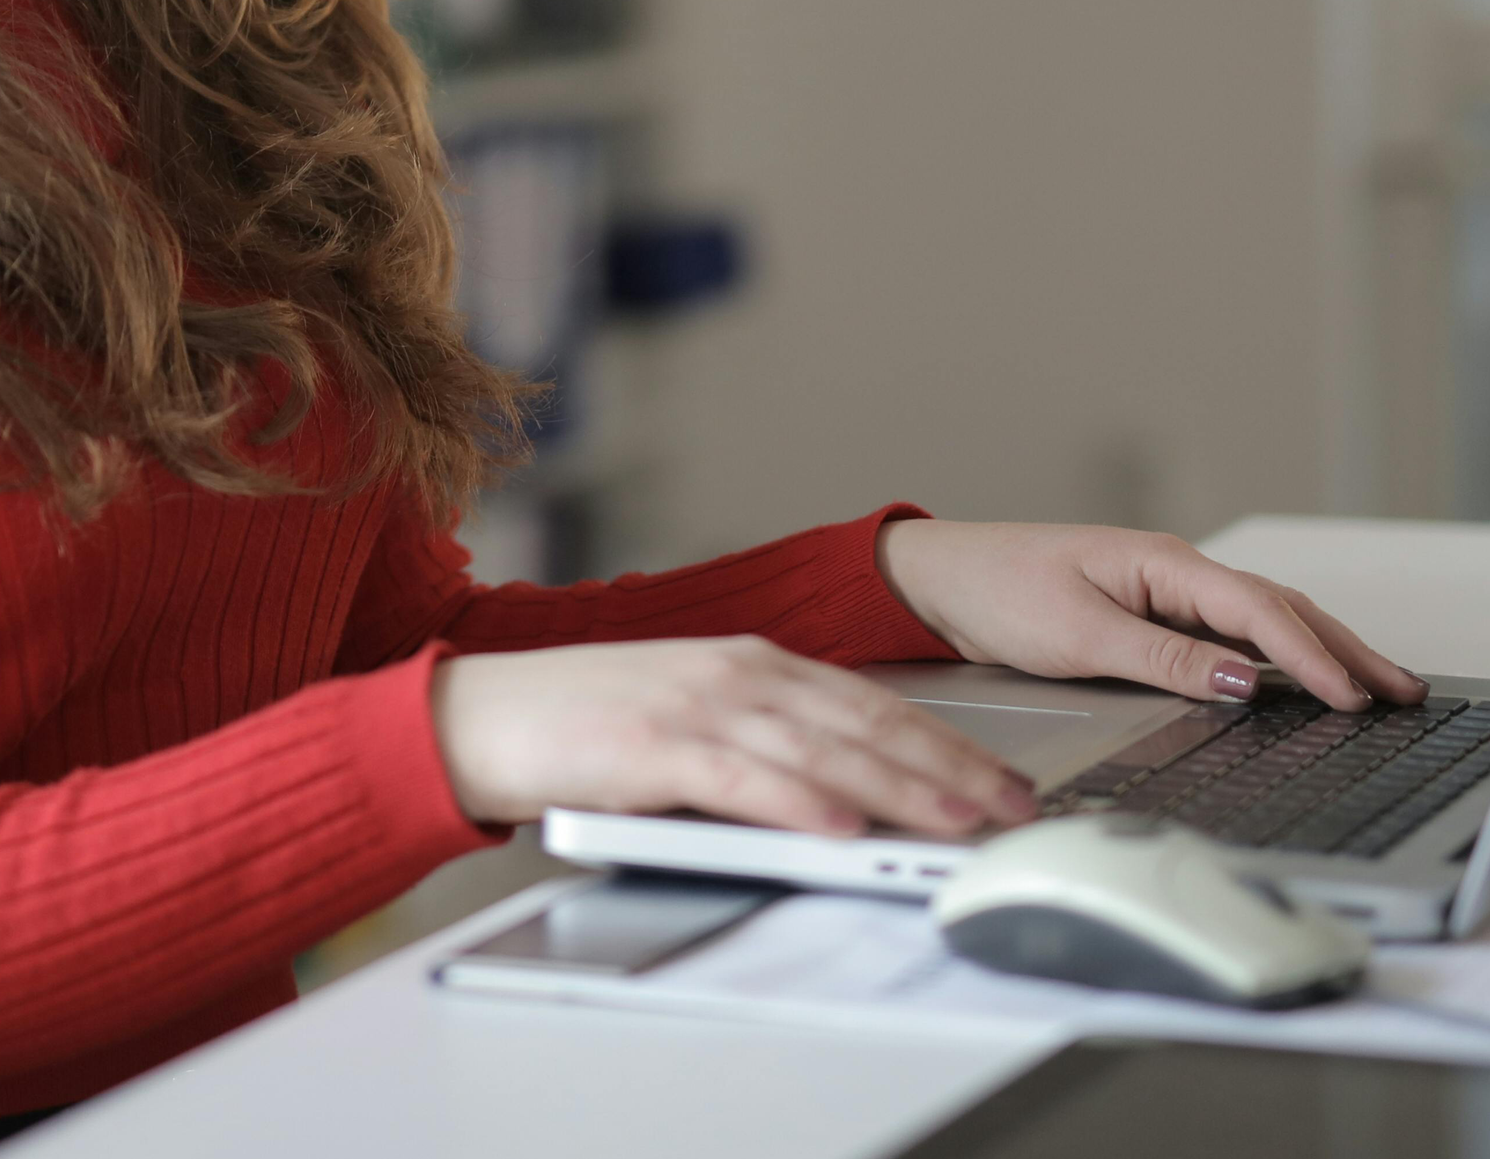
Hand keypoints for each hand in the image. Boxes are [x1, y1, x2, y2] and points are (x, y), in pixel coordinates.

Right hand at [428, 636, 1041, 835]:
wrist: (480, 714)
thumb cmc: (579, 725)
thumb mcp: (689, 720)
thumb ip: (762, 745)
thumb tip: (844, 797)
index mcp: (751, 662)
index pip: (872, 703)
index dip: (944, 742)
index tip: (997, 779)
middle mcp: (737, 672)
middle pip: (866, 723)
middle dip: (949, 768)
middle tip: (1009, 809)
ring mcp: (698, 704)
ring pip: (823, 750)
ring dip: (900, 789)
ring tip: (956, 823)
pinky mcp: (654, 744)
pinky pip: (744, 778)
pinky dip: (800, 803)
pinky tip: (841, 827)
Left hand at [876, 520, 1427, 712]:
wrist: (943, 581)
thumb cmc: (999, 592)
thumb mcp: (1080, 635)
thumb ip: (1165, 658)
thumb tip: (1243, 682)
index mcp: (1163, 563)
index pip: (1258, 611)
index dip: (1312, 656)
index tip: (1354, 696)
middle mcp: (1173, 570)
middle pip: (1279, 610)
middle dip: (1345, 651)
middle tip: (1404, 691)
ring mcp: (1166, 590)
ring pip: (1261, 621)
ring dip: (1320, 651)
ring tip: (1376, 685)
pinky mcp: (1151, 613)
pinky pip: (1230, 634)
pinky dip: (1276, 656)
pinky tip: (1299, 679)